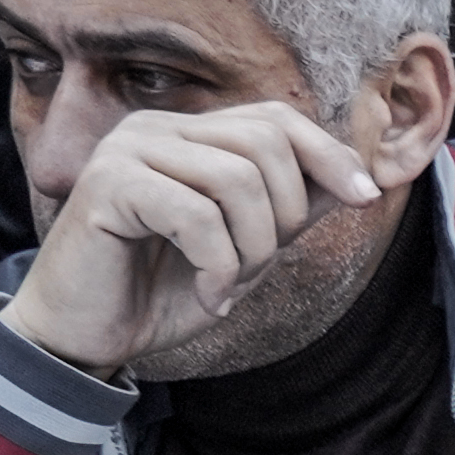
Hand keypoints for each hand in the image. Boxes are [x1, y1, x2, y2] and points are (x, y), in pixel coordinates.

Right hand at [0, 100, 383, 374]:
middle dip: (283, 216)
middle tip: (257, 267)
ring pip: (236, 180)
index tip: (367, 197)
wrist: (88, 336)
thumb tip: (357, 178)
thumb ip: (291, 209)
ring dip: (250, 249)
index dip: (329, 154)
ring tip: (226, 283)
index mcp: (188, 133)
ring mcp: (127, 149)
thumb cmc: (160, 291)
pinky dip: (218, 265)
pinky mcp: (107, 184)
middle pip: (264, 143)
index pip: (275, 118)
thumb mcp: (247, 248)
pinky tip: (208, 294)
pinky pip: (197, 215)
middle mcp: (156, 128)